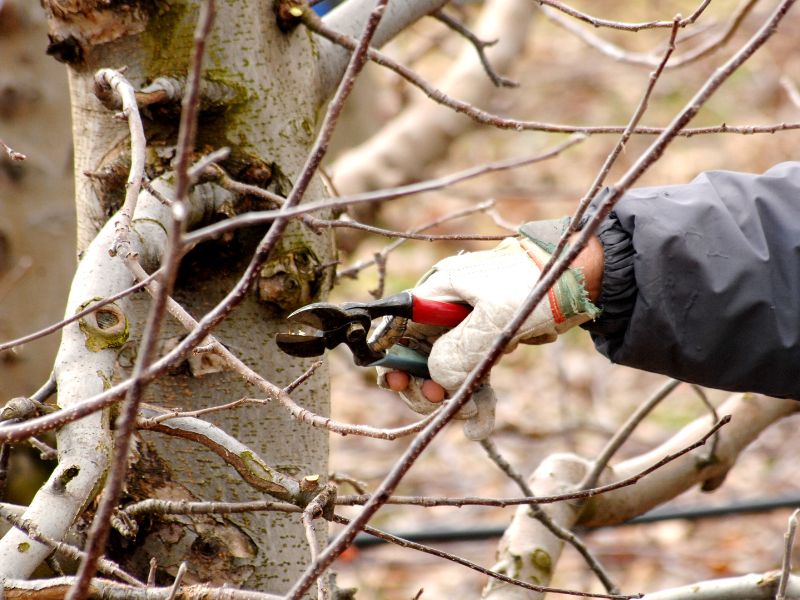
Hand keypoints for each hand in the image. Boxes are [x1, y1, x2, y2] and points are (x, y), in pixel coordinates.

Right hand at [378, 234, 602, 438]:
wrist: (583, 278)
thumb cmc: (538, 286)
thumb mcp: (496, 318)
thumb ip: (460, 350)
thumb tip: (436, 379)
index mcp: (438, 292)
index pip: (396, 328)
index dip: (391, 359)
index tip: (399, 386)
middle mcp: (445, 309)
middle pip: (416, 355)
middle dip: (426, 385)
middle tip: (442, 403)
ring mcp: (467, 326)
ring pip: (445, 371)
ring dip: (455, 397)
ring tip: (475, 416)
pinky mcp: (488, 341)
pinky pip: (471, 374)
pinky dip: (476, 397)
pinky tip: (483, 422)